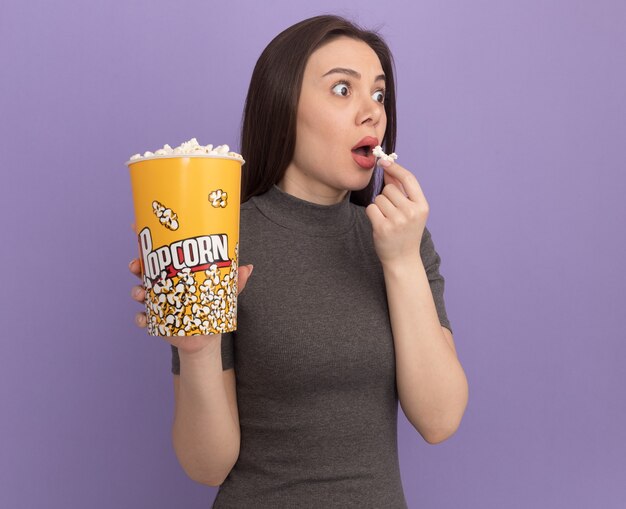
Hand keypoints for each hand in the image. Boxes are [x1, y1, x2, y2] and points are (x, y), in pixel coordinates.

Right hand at [129, 223, 253, 353]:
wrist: (206, 336)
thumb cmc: (212, 307)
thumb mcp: (223, 292)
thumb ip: (234, 281)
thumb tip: (248, 267)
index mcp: (175, 272)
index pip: (159, 253)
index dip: (146, 241)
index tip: (137, 228)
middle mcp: (162, 284)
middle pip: (143, 271)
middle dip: (136, 265)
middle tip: (136, 265)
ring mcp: (155, 302)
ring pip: (139, 293)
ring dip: (136, 291)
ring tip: (141, 294)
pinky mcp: (155, 322)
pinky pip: (142, 319)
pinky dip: (140, 318)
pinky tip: (144, 318)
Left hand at [365, 159, 428, 266]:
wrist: (403, 259)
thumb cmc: (406, 232)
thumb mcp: (411, 210)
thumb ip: (401, 189)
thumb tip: (389, 168)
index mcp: (422, 206)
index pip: (408, 179)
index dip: (395, 168)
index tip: (383, 161)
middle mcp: (411, 212)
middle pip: (389, 188)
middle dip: (386, 196)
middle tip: (392, 213)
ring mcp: (397, 221)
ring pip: (379, 198)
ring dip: (379, 206)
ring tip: (387, 220)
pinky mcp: (383, 228)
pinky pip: (371, 208)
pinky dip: (372, 214)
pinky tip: (380, 224)